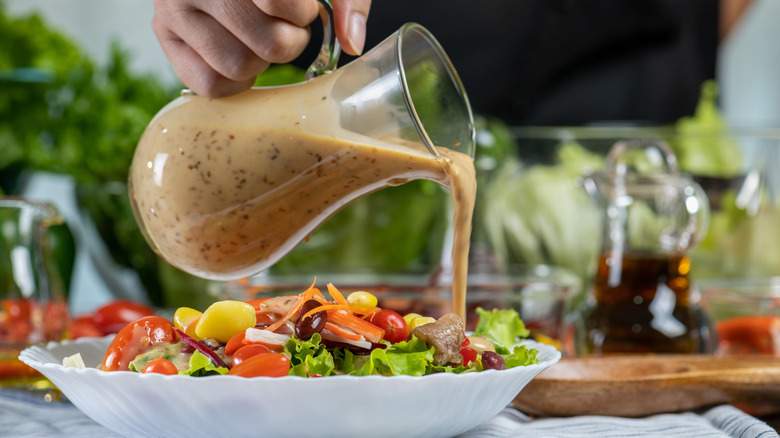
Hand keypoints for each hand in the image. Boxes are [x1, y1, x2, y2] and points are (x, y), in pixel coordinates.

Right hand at [152, 0, 370, 96]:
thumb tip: (352, 42)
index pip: (281, 3)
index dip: (302, 13)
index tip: (300, 6)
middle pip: (270, 44)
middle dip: (289, 40)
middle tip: (283, 24)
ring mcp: (172, 7)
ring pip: (238, 66)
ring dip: (262, 61)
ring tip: (260, 37)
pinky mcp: (164, 35)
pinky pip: (208, 85)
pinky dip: (235, 80)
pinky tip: (241, 53)